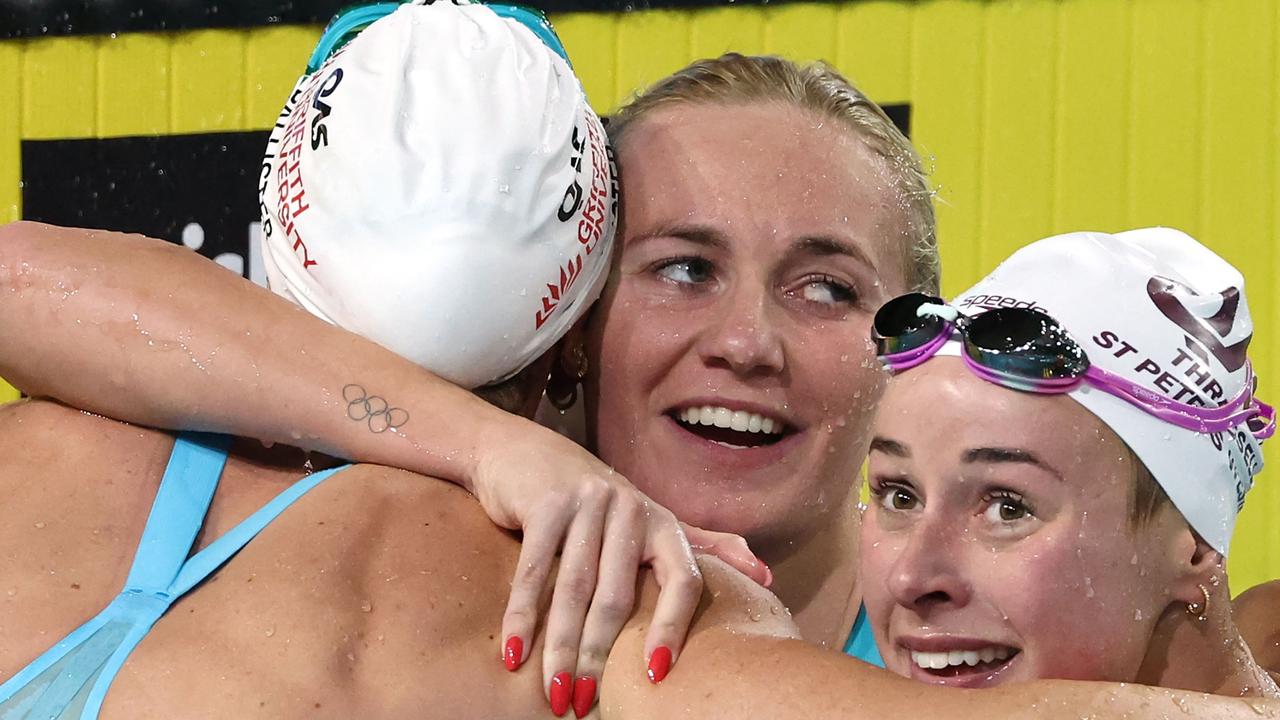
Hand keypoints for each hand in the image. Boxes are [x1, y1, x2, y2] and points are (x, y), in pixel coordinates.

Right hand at [468, 419, 767, 716]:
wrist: (525, 452)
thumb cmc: (592, 501)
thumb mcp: (650, 520)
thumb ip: (703, 547)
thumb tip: (764, 576)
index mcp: (662, 522)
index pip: (684, 580)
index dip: (674, 628)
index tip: (656, 675)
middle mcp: (631, 508)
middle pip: (618, 596)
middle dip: (600, 656)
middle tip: (586, 703)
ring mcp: (588, 502)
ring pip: (575, 589)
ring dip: (562, 648)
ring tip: (557, 693)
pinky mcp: (546, 502)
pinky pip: (534, 570)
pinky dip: (523, 615)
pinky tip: (517, 653)